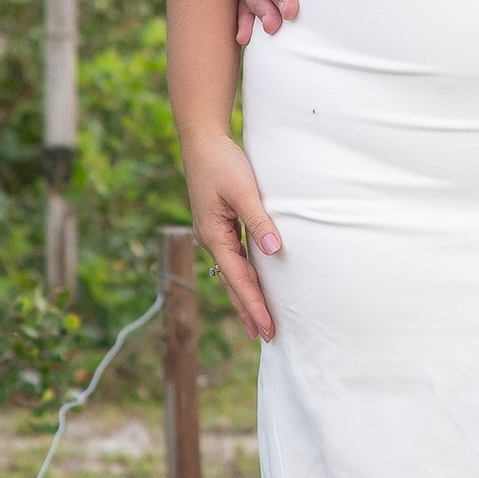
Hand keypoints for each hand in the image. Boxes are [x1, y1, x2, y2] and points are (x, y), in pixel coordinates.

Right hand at [188, 136, 284, 345]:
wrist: (203, 139)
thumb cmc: (223, 162)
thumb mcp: (243, 190)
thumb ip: (259, 221)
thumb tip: (274, 252)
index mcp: (214, 235)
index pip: (238, 279)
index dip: (254, 305)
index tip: (267, 328)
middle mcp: (211, 239)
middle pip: (232, 283)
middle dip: (248, 311)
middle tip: (265, 338)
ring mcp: (214, 233)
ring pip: (232, 273)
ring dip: (245, 298)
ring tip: (256, 323)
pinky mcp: (220, 224)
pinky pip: (233, 258)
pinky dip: (244, 277)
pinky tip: (252, 284)